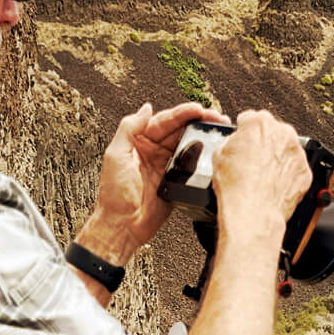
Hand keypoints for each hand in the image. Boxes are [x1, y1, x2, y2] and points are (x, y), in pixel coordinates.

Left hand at [82, 100, 229, 260]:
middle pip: (180, 130)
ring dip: (203, 136)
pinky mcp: (176, 182)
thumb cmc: (113, 195)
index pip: (164, 121)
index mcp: (139, 142)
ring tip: (219, 129)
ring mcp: (166, 166)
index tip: (198, 109)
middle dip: (199, 121)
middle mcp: (154, 151)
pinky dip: (203, 157)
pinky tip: (213, 151)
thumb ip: (129, 129)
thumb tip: (145, 108)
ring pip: (188, 144)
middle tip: (216, 117)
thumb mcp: (115, 155)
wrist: (122, 226)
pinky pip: (192, 166)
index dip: (182, 113)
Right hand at [211, 110, 309, 232]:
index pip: (251, 119)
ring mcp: (296, 152)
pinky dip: (287, 175)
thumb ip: (231, 141)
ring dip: (277, 158)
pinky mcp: (305, 171)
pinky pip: (296, 169)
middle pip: (272, 132)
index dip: (244, 131)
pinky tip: (274, 185)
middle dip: (264, 143)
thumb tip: (235, 143)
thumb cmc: (236, 187)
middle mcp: (282, 133)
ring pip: (286, 149)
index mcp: (259, 123)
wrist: (252, 213)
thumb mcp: (220, 156)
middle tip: (253, 161)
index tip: (243, 140)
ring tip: (263, 176)